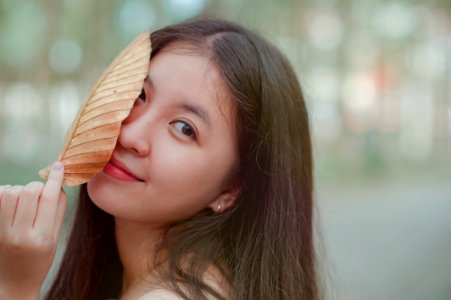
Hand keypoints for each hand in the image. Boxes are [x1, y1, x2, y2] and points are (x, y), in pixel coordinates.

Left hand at [0, 162, 66, 299]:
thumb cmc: (39, 261)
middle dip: (37, 186)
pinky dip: (5, 194)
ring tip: (24, 201)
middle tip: (39, 195)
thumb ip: (58, 211)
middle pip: (29, 191)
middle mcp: (19, 235)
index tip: (59, 166)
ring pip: (10, 191)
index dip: (55, 179)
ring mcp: (1, 232)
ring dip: (20, 189)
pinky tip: (11, 203)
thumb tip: (58, 184)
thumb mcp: (55, 239)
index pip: (49, 199)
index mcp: (41, 238)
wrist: (14, 283)